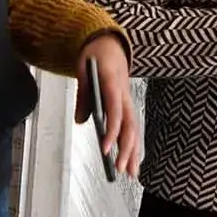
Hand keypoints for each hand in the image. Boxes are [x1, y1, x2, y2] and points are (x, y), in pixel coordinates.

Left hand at [74, 34, 141, 178]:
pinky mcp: (126, 105)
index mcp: (114, 83)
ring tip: (131, 174)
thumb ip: (83, 95)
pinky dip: (134, 144)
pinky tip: (132, 161)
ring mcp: (127, 100)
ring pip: (135, 128)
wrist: (108, 43)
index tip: (105, 150)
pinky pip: (132, 126)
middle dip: (127, 149)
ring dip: (134, 151)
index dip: (112, 131)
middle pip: (130, 125)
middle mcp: (125, 94)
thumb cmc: (93, 56)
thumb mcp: (82, 70)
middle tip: (121, 170)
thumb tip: (81, 121)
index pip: (115, 111)